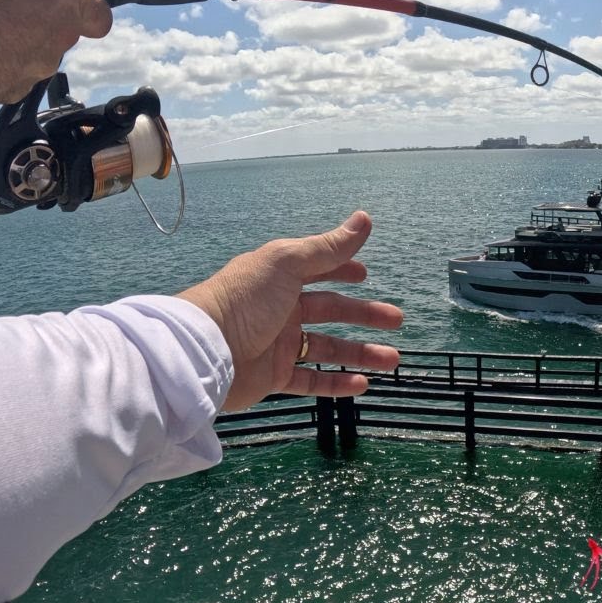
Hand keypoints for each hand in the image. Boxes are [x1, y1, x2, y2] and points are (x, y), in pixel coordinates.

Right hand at [0, 0, 111, 103]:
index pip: (98, 13)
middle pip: (61, 30)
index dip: (82, 7)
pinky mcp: (17, 91)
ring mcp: (40, 67)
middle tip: (4, 4)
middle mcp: (61, 36)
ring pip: (35, 52)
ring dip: (15, 40)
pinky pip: (11, 72)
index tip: (63, 1)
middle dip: (38, 19)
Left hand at [177, 212, 403, 411]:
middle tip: (396, 320)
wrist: (205, 350)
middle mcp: (280, 309)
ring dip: (360, 353)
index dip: (342, 270)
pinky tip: (362, 383)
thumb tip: (365, 218)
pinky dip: (337, 383)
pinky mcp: (273, 376)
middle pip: (330, 310)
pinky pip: (311, 380)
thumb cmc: (245, 299)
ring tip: (392, 359)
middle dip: (364, 315)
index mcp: (280, 278)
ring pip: (328, 349)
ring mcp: (277, 344)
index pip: (317, 269)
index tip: (366, 275)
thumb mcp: (288, 264)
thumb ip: (329, 247)